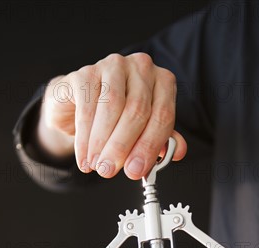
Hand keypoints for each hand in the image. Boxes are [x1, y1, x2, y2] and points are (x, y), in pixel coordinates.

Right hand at [37, 53, 186, 178]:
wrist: (81, 106)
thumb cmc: (119, 119)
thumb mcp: (145, 131)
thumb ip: (162, 141)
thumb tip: (177, 153)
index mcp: (163, 82)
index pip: (162, 116)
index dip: (149, 146)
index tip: (136, 170)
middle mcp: (141, 69)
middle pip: (137, 110)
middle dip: (122, 147)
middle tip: (111, 170)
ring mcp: (113, 66)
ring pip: (111, 107)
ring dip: (102, 142)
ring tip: (96, 165)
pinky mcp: (86, 72)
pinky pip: (87, 108)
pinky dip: (84, 138)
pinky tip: (84, 157)